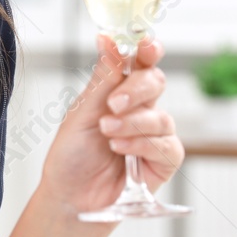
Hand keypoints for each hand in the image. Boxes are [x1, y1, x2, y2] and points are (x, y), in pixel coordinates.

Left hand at [39, 33, 184, 211]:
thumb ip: (103, 79)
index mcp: (118, 92)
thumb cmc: (72, 155)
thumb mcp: (81, 113)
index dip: (148, 50)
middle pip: (156, 82)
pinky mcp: (163, 160)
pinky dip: (141, 144)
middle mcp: (140, 109)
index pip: (141, 63)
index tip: (145, 45)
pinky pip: (167, 145)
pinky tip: (120, 149)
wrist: (69, 197)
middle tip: (113, 103)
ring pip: (161, 116)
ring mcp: (154, 135)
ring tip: (107, 133)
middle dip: (137, 89)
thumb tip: (108, 39)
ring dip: (132, 123)